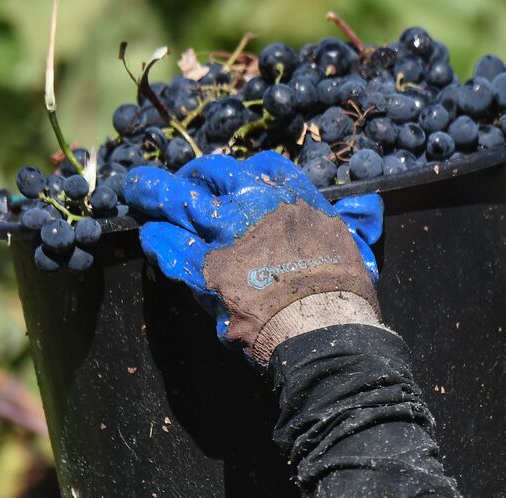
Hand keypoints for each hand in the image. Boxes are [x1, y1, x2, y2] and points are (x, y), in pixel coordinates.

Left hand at [121, 151, 384, 363]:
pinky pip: (170, 246)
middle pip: (212, 174)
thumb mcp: (355, 243)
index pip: (262, 166)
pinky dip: (158, 239)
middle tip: (175, 178)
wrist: (324, 323)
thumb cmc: (344, 289)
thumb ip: (355, 220)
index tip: (231, 176)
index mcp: (291, 198)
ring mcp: (225, 236)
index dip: (242, 169)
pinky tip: (150, 235)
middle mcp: (254, 207)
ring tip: (136, 190)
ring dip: (153, 192)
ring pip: (178, 200)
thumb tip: (369, 208)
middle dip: (190, 174)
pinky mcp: (204, 271)